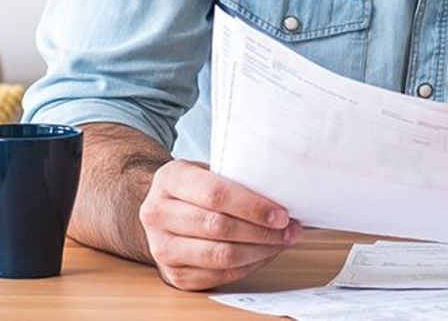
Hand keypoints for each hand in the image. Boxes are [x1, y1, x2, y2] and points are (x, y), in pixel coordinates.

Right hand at [137, 160, 303, 290]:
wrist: (162, 211)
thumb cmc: (195, 189)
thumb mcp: (207, 171)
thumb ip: (237, 180)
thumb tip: (285, 196)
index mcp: (169, 180)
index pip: (214, 194)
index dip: (252, 207)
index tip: (281, 214)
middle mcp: (157, 214)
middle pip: (218, 226)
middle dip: (262, 231)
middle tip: (290, 229)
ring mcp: (162, 248)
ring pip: (220, 255)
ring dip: (259, 251)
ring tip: (281, 242)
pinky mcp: (173, 274)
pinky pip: (219, 276)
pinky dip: (248, 266)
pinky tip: (263, 254)